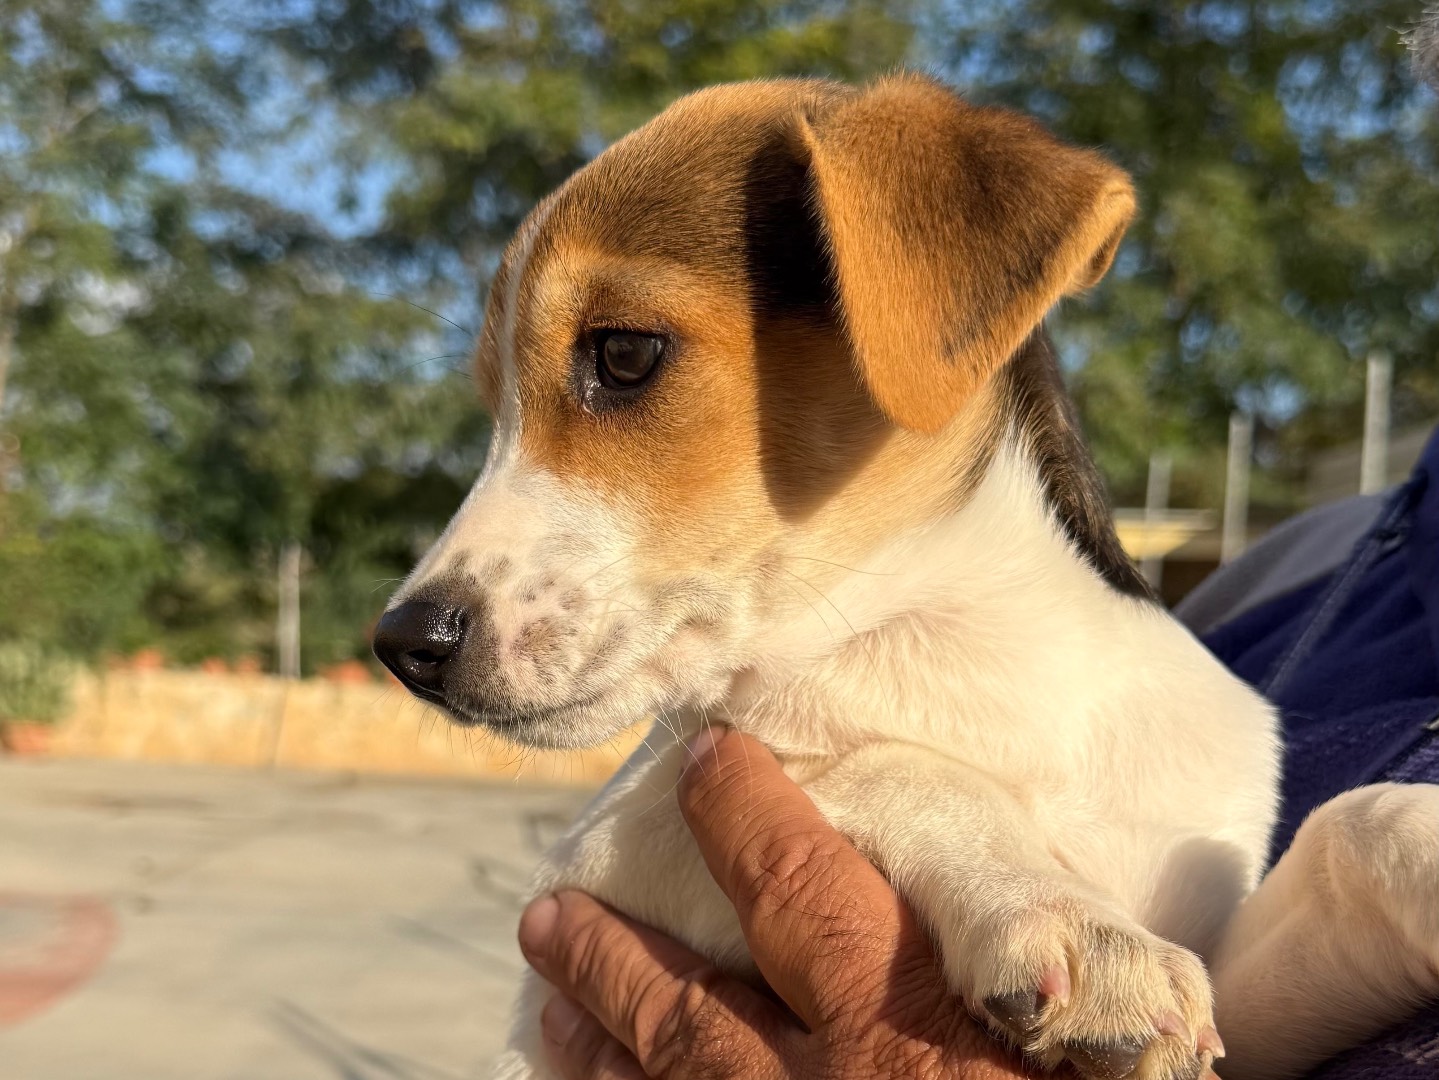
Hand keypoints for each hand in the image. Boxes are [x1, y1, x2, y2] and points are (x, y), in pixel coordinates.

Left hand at [517, 726, 1034, 1078]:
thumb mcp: (1076, 1056)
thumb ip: (1019, 990)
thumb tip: (1000, 934)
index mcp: (912, 1026)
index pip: (802, 883)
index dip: (743, 811)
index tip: (709, 760)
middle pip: (690, 1007)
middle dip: (614, 954)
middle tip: (552, 908)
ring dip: (598, 1041)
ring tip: (553, 992)